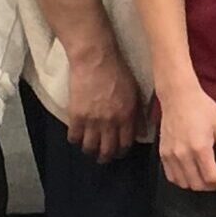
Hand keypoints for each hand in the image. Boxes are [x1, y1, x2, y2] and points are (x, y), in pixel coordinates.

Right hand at [64, 40, 144, 161]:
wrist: (95, 59)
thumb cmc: (118, 72)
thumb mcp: (136, 92)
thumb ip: (139, 115)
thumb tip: (142, 133)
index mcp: (127, 117)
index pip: (125, 144)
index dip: (122, 151)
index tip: (119, 153)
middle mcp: (110, 122)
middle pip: (107, 150)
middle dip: (106, 157)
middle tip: (103, 157)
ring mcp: (92, 120)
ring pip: (89, 147)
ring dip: (90, 150)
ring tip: (89, 149)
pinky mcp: (75, 115)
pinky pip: (73, 136)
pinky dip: (75, 139)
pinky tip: (77, 137)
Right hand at [155, 85, 215, 191]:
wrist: (178, 97)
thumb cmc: (203, 109)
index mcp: (200, 148)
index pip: (211, 177)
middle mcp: (183, 154)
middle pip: (197, 184)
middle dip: (212, 187)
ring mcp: (170, 155)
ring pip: (183, 183)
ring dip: (197, 185)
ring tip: (208, 178)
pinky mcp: (162, 153)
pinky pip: (171, 176)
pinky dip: (183, 181)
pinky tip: (192, 174)